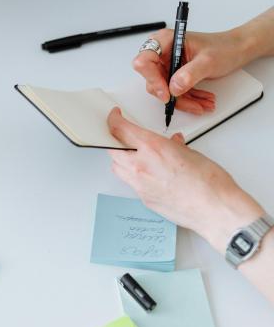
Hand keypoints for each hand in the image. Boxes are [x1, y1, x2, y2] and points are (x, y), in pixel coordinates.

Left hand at [107, 107, 263, 252]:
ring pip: (117, 167)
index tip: (115, 117)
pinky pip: (130, 183)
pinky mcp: (143, 199)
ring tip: (133, 155)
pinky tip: (148, 174)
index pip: (120, 129)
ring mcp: (139, 185)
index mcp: (152, 148)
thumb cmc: (208, 182)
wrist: (214, 209)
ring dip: (121, 159)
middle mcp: (140, 166)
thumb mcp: (191, 153)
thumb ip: (175, 147)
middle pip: (112, 149)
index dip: (114, 120)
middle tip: (121, 136)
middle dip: (114, 140)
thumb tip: (172, 144)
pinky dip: (135, 175)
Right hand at [133, 28, 250, 113]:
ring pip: (164, 90)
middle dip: (171, 94)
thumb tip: (174, 86)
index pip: (144, 61)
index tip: (166, 93)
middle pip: (153, 80)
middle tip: (187, 102)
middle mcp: (163, 53)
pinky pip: (173, 92)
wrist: (237, 50)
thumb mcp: (208, 60)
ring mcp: (168, 65)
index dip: (152, 79)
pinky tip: (200, 101)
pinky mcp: (174, 75)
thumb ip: (190, 73)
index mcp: (166, 41)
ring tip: (201, 103)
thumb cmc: (224, 47)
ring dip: (182, 101)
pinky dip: (187, 99)